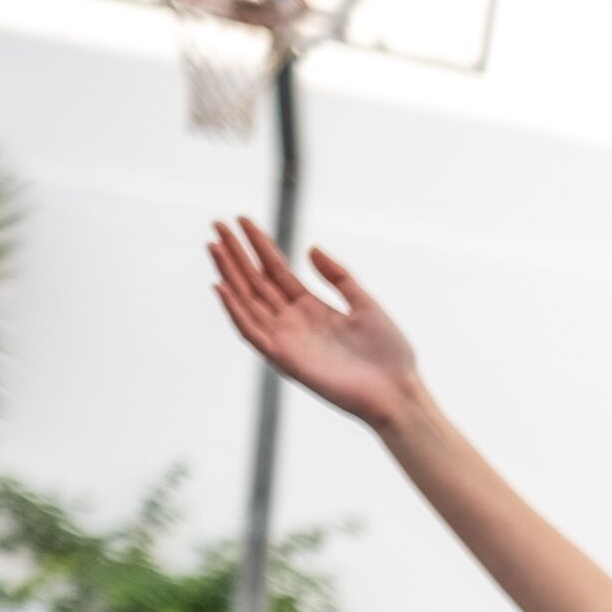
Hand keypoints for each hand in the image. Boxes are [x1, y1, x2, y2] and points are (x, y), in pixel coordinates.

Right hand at [209, 219, 422, 430]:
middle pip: (256, 281)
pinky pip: (252, 333)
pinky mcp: (284, 359)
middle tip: (217, 224)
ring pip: (248, 302)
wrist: (398, 391)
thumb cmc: (388, 353)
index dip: (259, 245)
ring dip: (229, 275)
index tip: (242, 219)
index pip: (276, 270)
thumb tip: (311, 248)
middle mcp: (293, 322)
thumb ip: (338, 277)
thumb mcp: (365, 304)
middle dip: (236, 254)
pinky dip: (235, 311)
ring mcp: (287, 340)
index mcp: (312, 307)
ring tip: (214, 246)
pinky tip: (222, 286)